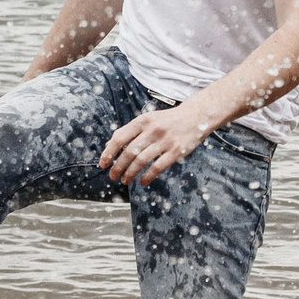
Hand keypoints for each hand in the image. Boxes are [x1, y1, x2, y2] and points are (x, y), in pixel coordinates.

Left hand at [101, 103, 216, 185]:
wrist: (196, 116)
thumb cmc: (167, 120)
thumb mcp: (147, 120)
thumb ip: (128, 132)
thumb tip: (107, 146)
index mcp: (142, 121)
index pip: (119, 138)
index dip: (109, 153)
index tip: (103, 164)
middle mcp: (152, 130)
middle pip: (129, 152)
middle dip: (118, 167)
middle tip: (113, 176)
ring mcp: (165, 141)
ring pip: (141, 161)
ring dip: (130, 174)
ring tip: (125, 180)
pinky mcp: (176, 152)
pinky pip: (157, 167)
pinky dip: (147, 177)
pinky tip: (142, 182)